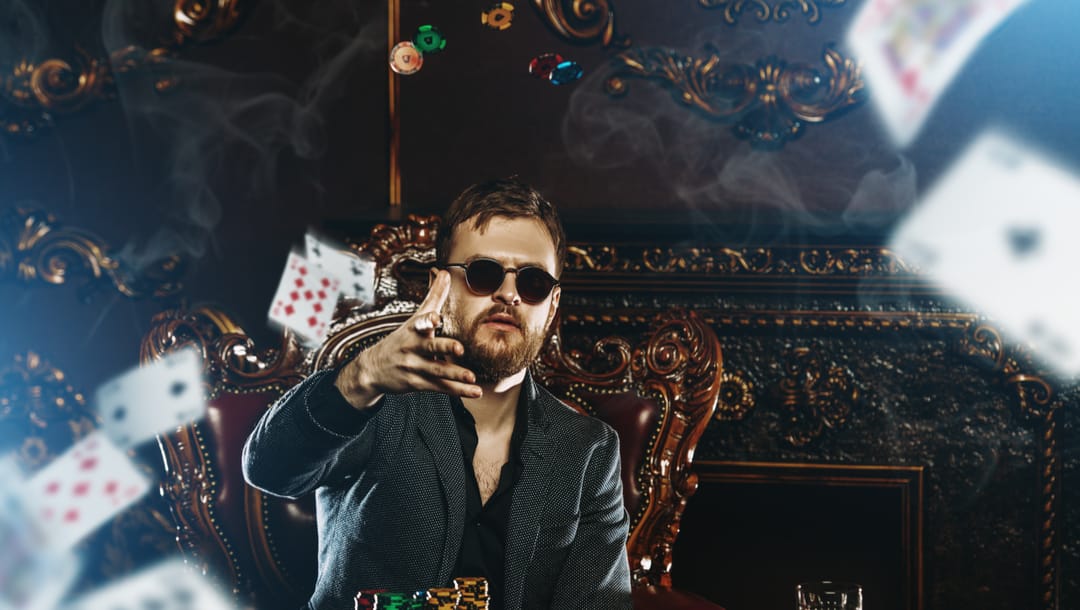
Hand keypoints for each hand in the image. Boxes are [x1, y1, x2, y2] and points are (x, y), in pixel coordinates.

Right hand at [334, 270, 480, 408]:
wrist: (373, 369)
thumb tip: (445, 271)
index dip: (427, 321)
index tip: (435, 319)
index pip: (420, 323)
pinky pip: (440, 387)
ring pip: (437, 371)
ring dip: (455, 374)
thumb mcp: (415, 318)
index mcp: (414, 329)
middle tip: (459, 348)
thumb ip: (433, 297)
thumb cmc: (401, 339)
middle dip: (443, 348)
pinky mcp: (418, 384)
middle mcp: (413, 348)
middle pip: (429, 347)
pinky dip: (458, 390)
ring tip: (472, 377)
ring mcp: (415, 367)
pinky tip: (475, 392)